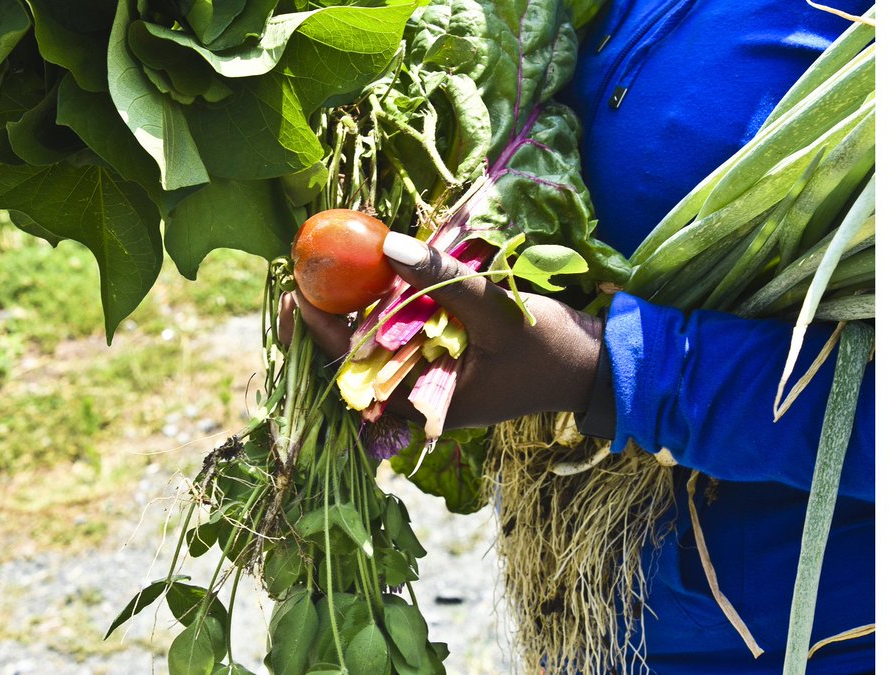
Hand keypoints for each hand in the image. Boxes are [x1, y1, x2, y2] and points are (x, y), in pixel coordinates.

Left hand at [284, 232, 603, 429]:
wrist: (593, 369)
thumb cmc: (549, 350)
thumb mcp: (496, 311)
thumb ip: (442, 279)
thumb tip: (386, 244)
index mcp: (422, 405)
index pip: (351, 368)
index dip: (319, 330)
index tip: (297, 292)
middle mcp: (417, 401)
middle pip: (350, 362)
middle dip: (322, 321)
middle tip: (297, 278)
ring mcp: (427, 384)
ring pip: (371, 352)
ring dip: (347, 316)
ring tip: (322, 275)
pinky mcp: (439, 367)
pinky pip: (397, 343)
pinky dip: (380, 315)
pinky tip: (367, 284)